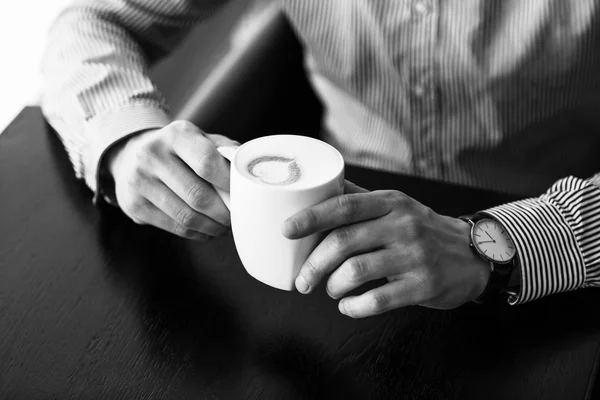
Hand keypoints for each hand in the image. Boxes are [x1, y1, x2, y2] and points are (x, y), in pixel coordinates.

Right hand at [106, 120, 238, 239]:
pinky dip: (197, 233)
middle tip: (236, 217)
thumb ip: (224, 150)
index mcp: (175, 135)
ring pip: (187, 216)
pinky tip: (206, 229)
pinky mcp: (134, 205)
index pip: (207, 163)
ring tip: (224, 226)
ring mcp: (139, 181)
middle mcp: (152, 155)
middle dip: (224, 213)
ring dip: (212, 227)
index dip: (228, 184)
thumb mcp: (199, 138)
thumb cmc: (178, 149)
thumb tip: (248, 171)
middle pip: (198, 196)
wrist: (131, 155)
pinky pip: (175, 227)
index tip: (242, 194)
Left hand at [282, 182, 490, 317]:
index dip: (311, 217)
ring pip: (356, 271)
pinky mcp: (423, 285)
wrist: (474, 254)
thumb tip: (319, 188)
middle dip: (313, 264)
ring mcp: (414, 256)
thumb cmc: (423, 229)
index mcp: (390, 203)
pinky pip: (379, 300)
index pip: (344, 205)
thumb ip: (360, 199)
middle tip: (302, 279)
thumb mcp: (396, 205)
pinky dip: (354, 307)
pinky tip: (347, 306)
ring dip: (332, 285)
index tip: (286, 229)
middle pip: (344, 241)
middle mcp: (402, 225)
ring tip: (329, 289)